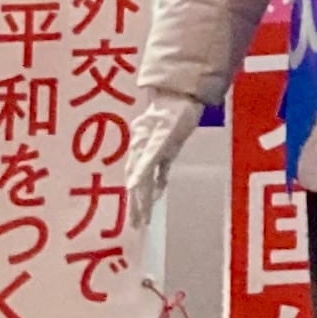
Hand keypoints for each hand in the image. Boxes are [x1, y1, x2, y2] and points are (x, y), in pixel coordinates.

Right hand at [127, 92, 203, 227]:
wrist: (182, 92)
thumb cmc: (174, 114)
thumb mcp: (163, 138)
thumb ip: (150, 161)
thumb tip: (134, 185)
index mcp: (140, 150)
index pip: (137, 184)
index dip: (137, 204)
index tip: (137, 223)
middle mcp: (142, 151)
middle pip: (138, 184)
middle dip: (137, 205)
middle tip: (137, 226)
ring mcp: (153, 148)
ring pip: (146, 177)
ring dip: (145, 197)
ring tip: (143, 214)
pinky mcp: (165, 145)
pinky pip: (158, 168)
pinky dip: (157, 181)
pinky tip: (158, 192)